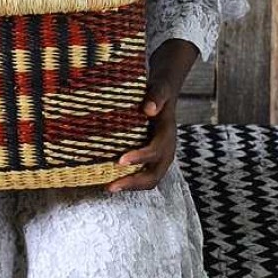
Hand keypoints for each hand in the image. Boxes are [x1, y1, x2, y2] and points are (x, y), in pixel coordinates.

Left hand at [107, 76, 177, 192]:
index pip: (156, 151)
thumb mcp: (160, 89)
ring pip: (149, 179)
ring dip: (130, 186)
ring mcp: (159, 158)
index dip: (139, 158)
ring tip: (109, 187)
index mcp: (168, 135)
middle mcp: (166, 150)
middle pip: (153, 174)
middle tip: (111, 186)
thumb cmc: (159, 93)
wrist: (164, 96)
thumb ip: (156, 97)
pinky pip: (143, 175)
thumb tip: (149, 109)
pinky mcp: (151, 159)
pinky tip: (111, 179)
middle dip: (133, 182)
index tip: (120, 161)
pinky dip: (130, 180)